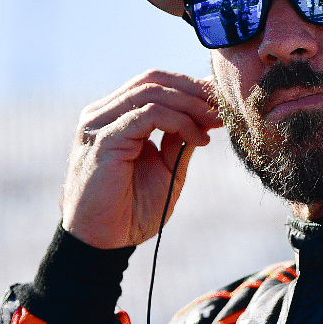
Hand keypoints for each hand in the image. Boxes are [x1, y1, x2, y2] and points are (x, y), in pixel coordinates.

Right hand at [61, 70, 222, 248]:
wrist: (103, 243)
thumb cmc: (130, 210)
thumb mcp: (166, 168)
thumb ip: (179, 139)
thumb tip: (206, 115)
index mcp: (113, 117)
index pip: (153, 83)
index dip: (190, 87)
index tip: (221, 101)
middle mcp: (101, 115)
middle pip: (153, 80)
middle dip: (194, 90)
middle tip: (223, 107)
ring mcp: (99, 125)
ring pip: (151, 93)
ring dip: (191, 104)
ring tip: (215, 122)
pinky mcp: (103, 141)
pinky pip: (147, 115)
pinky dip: (179, 122)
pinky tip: (200, 139)